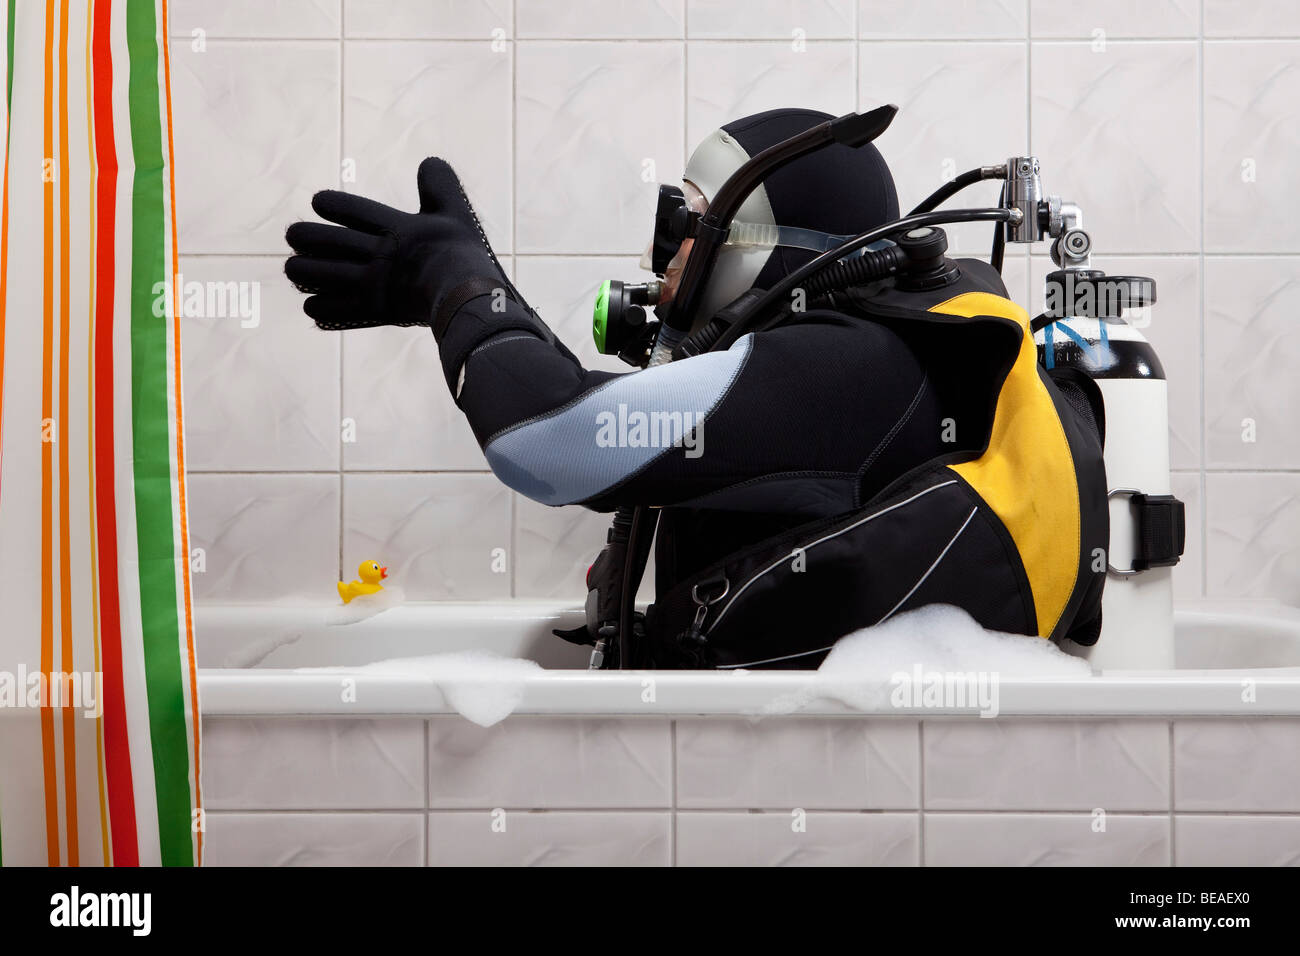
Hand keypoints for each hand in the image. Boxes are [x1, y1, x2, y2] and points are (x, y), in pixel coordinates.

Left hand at [285, 157, 518, 331]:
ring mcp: (374, 285)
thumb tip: (429, 161)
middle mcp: (379, 255)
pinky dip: (321, 307)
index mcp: (396, 229)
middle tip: (292, 235)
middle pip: (330, 242)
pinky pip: (337, 311)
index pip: (354, 210)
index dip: (332, 204)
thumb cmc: (463, 255)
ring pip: (325, 275)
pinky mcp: (375, 312)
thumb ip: (440, 186)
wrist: (467, 297)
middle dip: (305, 237)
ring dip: (304, 271)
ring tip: (292, 269)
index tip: (317, 201)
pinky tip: (312, 304)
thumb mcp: (455, 213)